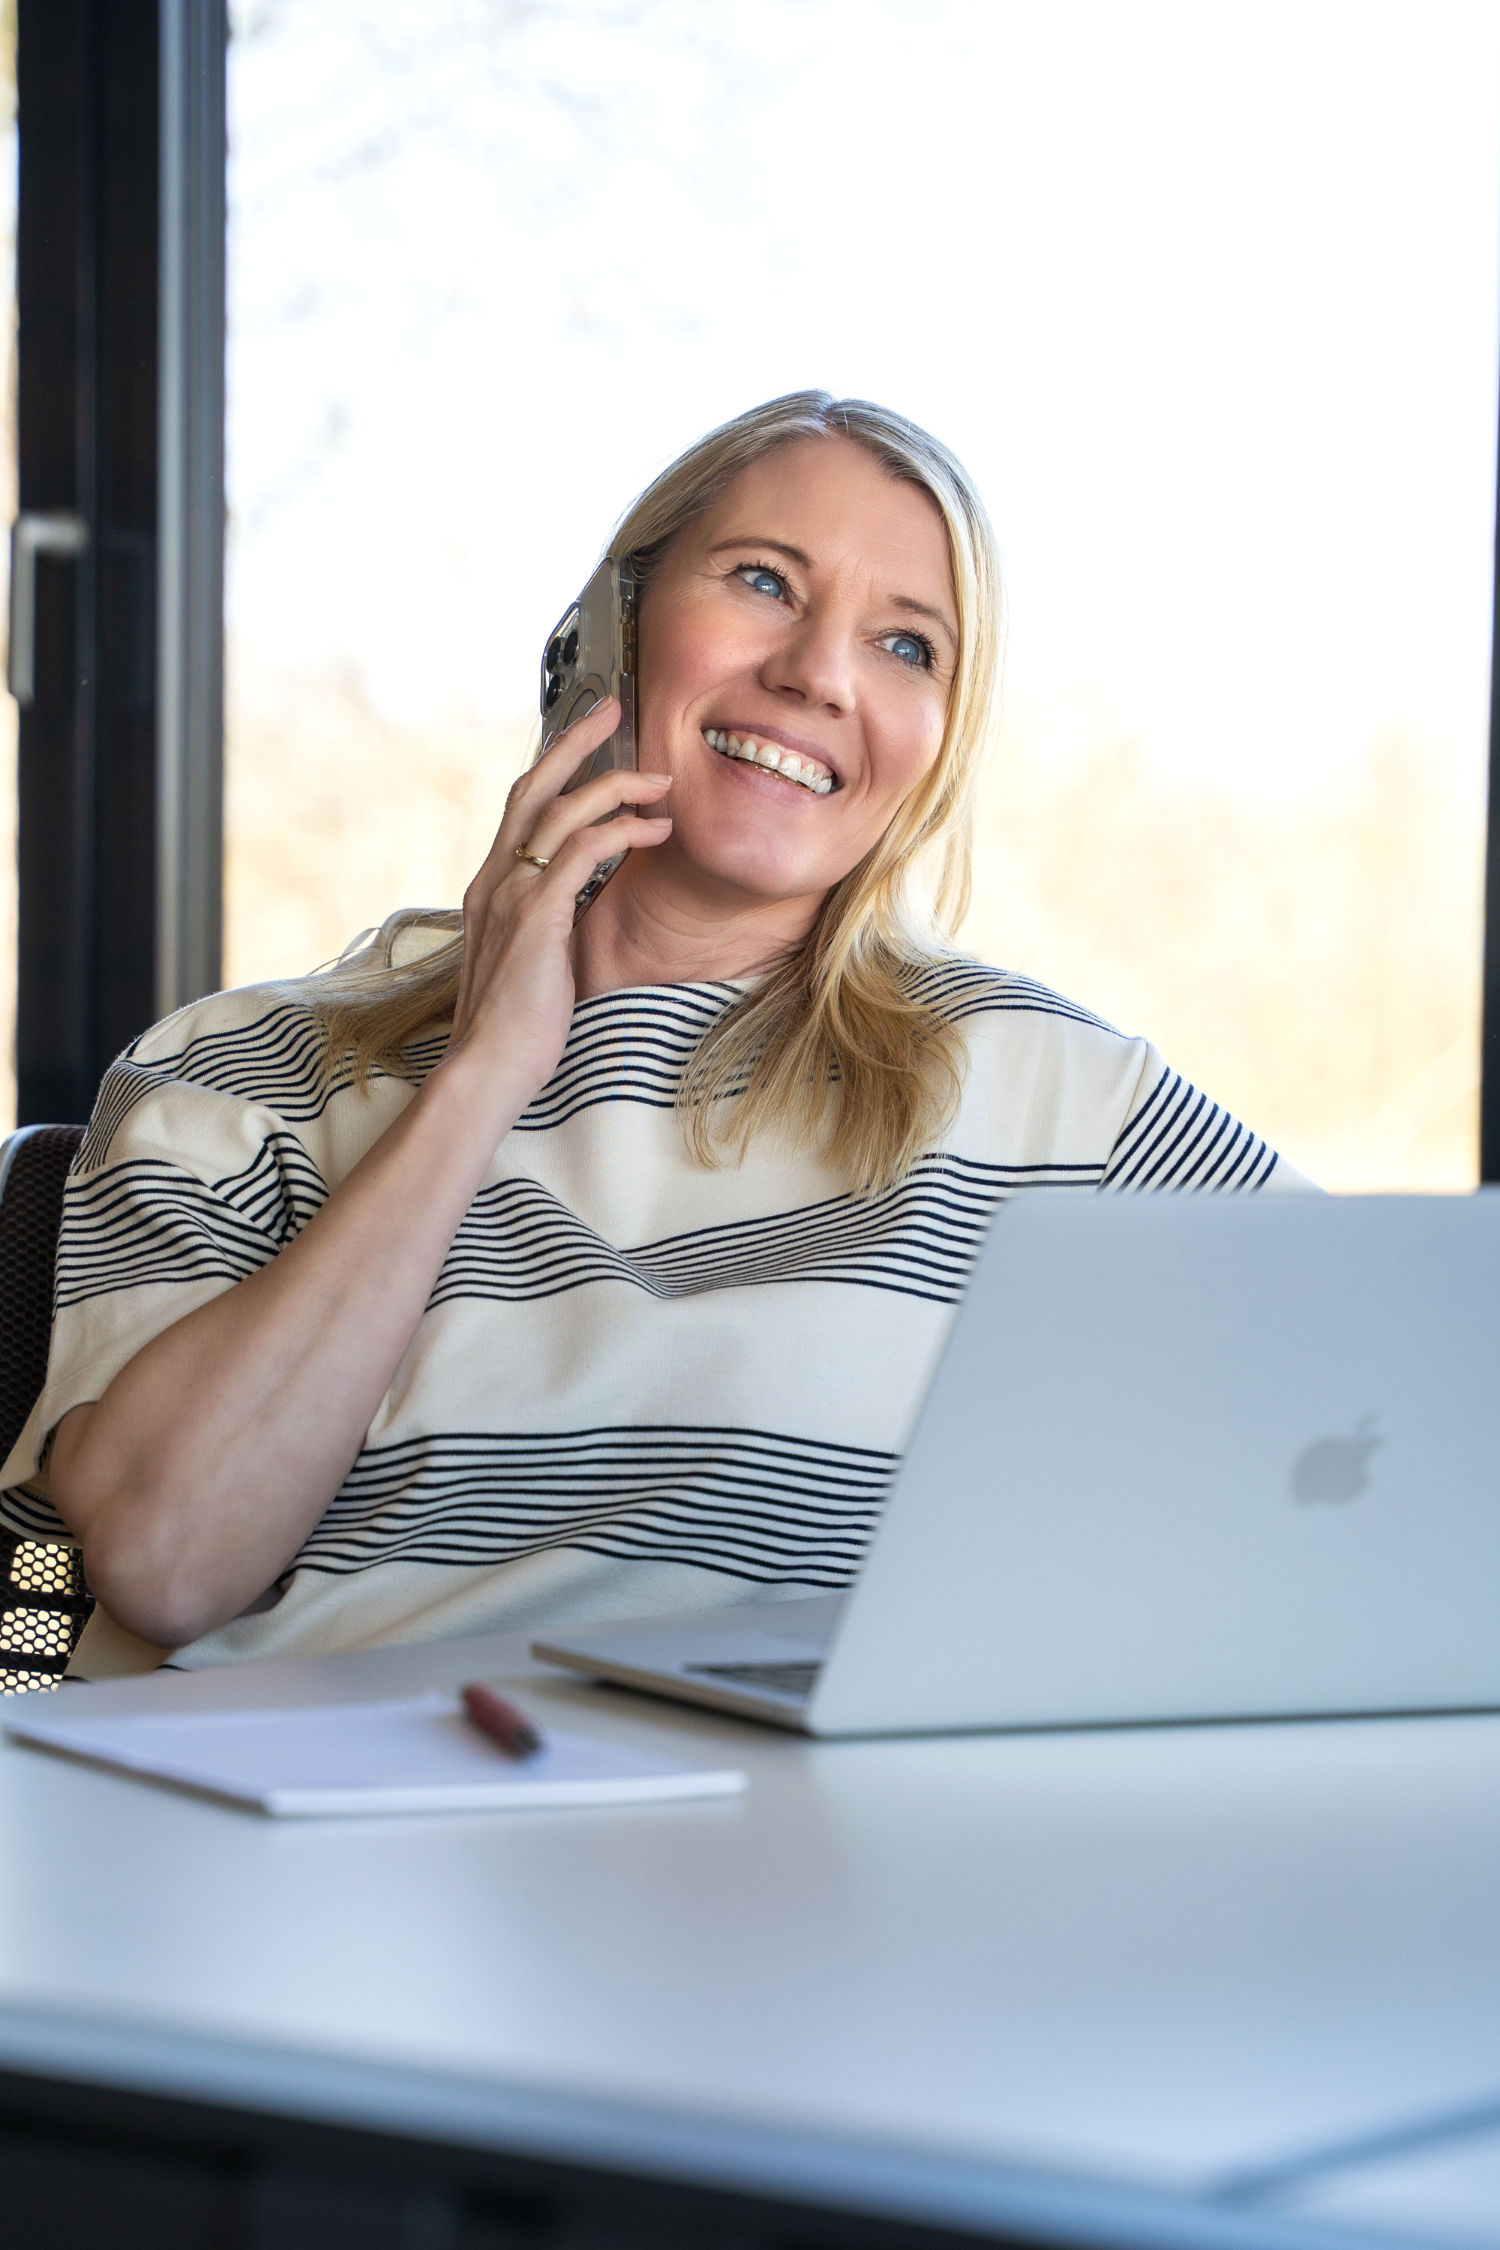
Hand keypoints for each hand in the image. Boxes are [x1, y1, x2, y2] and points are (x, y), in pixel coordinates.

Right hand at [441, 697, 671, 1107]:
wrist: (486, 1067)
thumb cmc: (514, 1028)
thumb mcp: (529, 963)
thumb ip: (543, 927)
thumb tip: (570, 916)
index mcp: (491, 888)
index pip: (522, 808)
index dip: (554, 767)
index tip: (587, 740)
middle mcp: (495, 880)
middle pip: (533, 785)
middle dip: (576, 741)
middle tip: (615, 708)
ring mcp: (513, 894)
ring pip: (562, 809)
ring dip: (616, 785)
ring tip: (660, 780)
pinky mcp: (538, 915)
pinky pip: (584, 849)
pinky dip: (623, 830)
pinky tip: (655, 831)